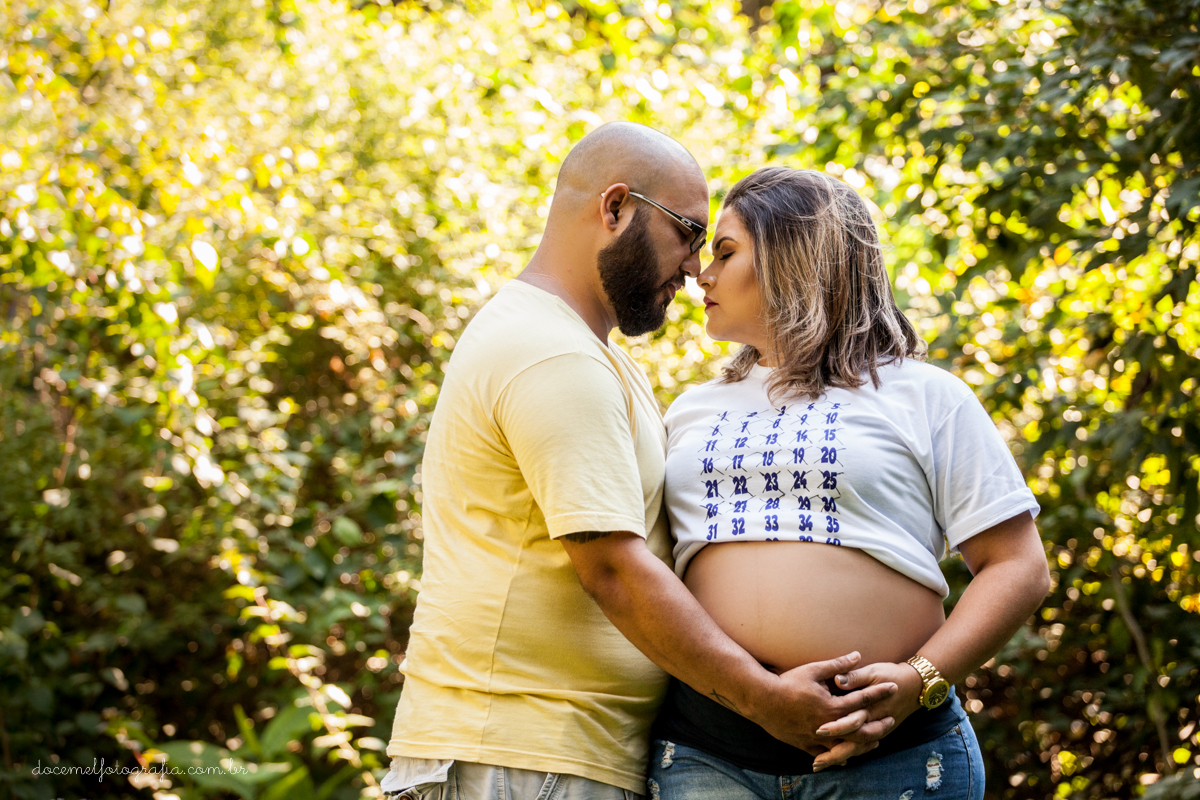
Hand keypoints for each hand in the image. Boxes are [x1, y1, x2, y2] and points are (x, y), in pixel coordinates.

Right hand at [749, 651, 897, 763]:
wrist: (762, 701)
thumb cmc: (787, 683)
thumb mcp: (813, 670)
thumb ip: (838, 665)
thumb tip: (857, 655)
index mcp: (832, 706)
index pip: (863, 699)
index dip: (879, 692)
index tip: (893, 687)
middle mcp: (828, 725)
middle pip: (861, 729)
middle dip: (878, 724)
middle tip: (891, 720)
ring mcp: (817, 737)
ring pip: (847, 745)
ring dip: (863, 743)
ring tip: (875, 741)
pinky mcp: (806, 745)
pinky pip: (826, 754)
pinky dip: (838, 756)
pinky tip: (846, 757)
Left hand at [808, 660, 923, 769]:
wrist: (916, 686)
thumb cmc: (891, 676)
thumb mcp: (873, 672)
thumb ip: (855, 677)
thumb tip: (837, 680)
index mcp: (870, 707)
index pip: (852, 721)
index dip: (836, 727)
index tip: (818, 731)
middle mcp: (873, 722)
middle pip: (854, 743)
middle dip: (834, 753)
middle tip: (815, 762)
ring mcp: (877, 730)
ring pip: (858, 749)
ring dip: (839, 757)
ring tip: (818, 764)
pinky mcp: (878, 732)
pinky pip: (863, 747)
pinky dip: (849, 754)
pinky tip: (834, 759)